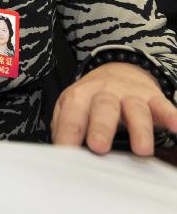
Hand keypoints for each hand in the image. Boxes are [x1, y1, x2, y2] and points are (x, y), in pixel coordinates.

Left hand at [52, 61, 176, 154]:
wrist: (119, 70)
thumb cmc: (92, 99)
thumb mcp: (73, 107)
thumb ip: (64, 127)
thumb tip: (59, 152)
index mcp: (80, 96)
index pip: (72, 115)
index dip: (68, 133)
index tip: (66, 153)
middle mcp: (105, 93)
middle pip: (103, 108)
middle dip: (101, 127)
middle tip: (98, 147)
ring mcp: (130, 95)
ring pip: (135, 109)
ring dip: (139, 129)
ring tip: (142, 150)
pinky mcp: (152, 98)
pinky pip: (162, 106)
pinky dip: (171, 116)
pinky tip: (176, 127)